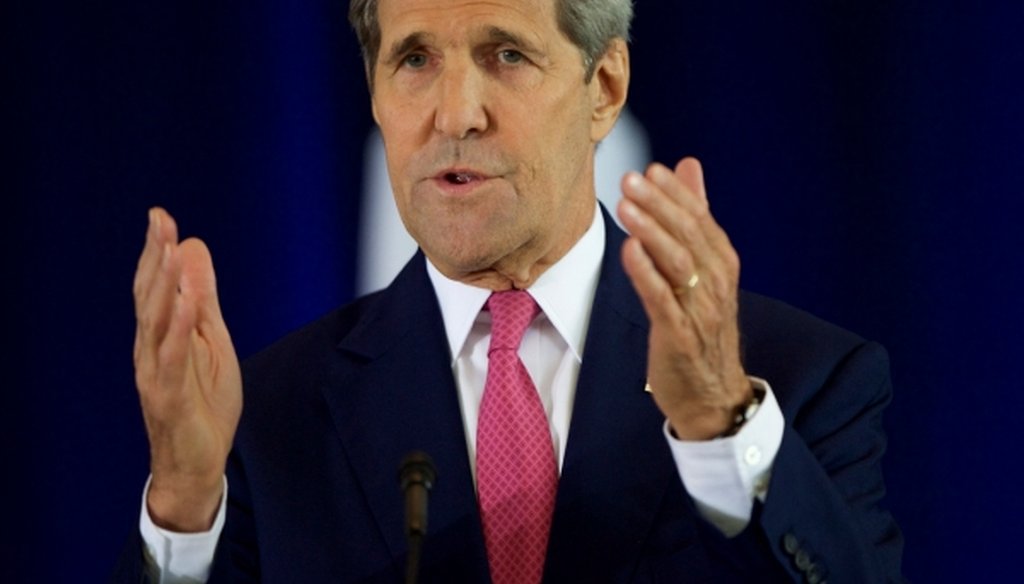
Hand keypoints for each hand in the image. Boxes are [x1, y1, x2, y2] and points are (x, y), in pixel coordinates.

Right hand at [133, 208, 241, 530]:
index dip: (157, 251)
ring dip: (162, 286)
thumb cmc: (203, 402)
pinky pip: (171, 360)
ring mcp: (156, 374)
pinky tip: (185, 305)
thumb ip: (202, 299)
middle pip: (150, 296)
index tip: (160, 216)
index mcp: (162, 335)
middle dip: (154, 257)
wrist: (198, 463)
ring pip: (156, 323)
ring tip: (167, 251)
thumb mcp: (211, 341)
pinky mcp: (168, 397)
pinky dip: (178, 331)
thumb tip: (193, 250)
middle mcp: (151, 350)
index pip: (156, 286)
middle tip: (159, 220)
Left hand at [616, 158, 752, 439]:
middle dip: (659, 205)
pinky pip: (663, 299)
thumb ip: (695, 217)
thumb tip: (688, 166)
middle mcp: (716, 282)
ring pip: (678, 262)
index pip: (699, 219)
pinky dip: (647, 273)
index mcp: (721, 263)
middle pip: (688, 235)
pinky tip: (630, 251)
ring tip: (626, 207)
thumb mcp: (704, 269)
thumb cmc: (702, 327)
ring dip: (652, 231)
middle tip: (630, 181)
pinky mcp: (680, 336)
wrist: (712, 395)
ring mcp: (700, 310)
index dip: (675, 193)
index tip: (650, 169)